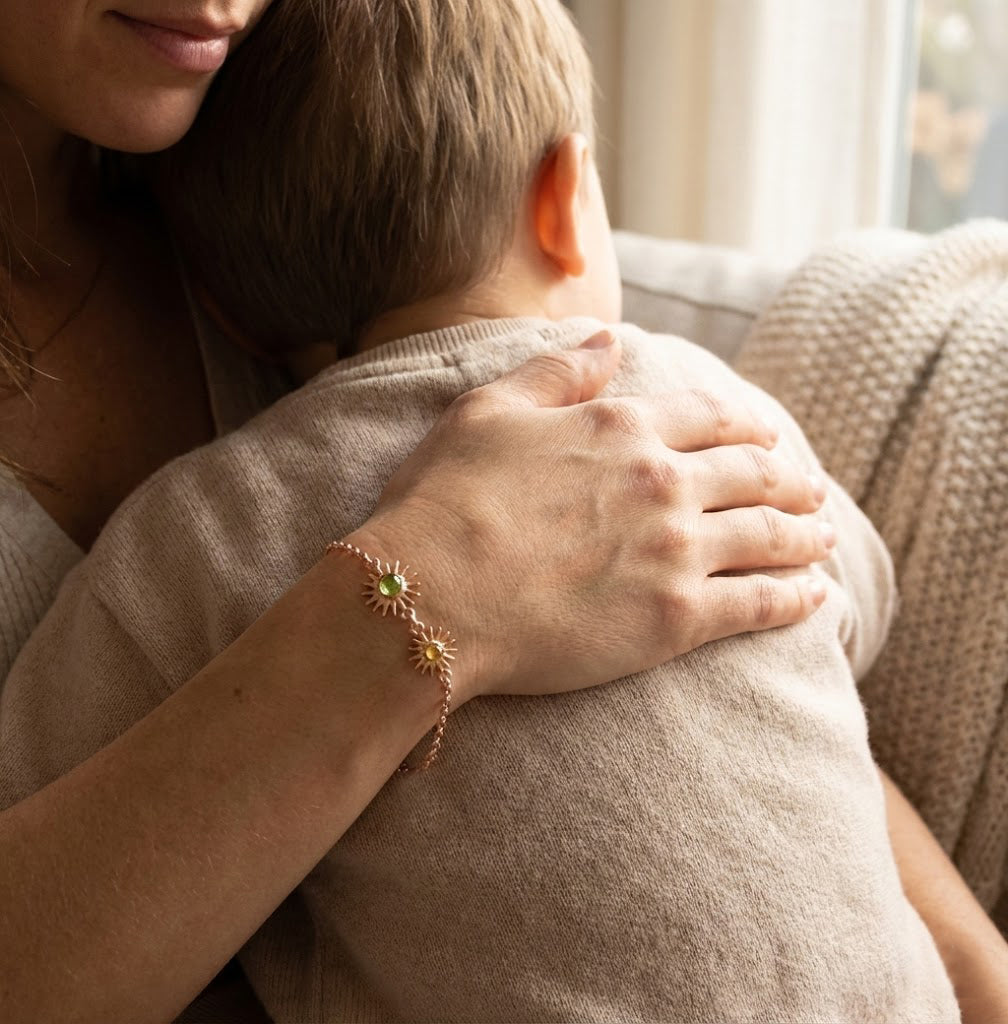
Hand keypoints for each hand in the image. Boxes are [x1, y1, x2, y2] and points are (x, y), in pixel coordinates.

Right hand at [350, 331, 829, 703]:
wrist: (433, 594)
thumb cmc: (447, 500)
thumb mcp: (489, 410)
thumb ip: (556, 373)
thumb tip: (608, 338)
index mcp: (621, 429)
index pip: (707, 418)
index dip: (745, 423)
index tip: (766, 431)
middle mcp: (662, 482)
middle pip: (752, 474)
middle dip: (790, 478)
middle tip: (813, 487)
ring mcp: (677, 550)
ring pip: (769, 536)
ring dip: (804, 533)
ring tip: (826, 535)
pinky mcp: (677, 619)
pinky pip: (758, 604)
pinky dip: (795, 598)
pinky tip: (816, 597)